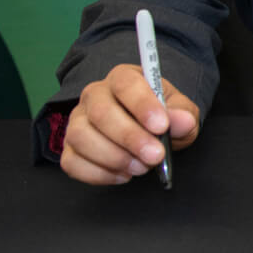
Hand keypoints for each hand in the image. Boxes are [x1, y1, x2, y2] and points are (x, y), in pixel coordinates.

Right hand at [59, 62, 201, 184]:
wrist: (149, 130)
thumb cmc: (161, 117)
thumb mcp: (180, 111)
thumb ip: (182, 114)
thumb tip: (183, 121)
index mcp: (122, 78)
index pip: (125, 84)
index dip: (142, 105)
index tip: (161, 126)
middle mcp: (94, 95)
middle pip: (100, 113)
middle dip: (130, 138)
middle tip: (155, 155)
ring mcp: (77, 121)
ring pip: (81, 137)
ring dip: (114, 157)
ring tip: (141, 166)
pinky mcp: (70, 147)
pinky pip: (72, 162)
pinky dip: (99, 174)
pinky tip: (123, 174)